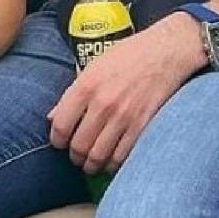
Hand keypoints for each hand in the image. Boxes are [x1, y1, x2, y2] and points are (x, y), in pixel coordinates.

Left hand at [47, 13, 203, 174]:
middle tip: (76, 156)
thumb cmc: (128, 55)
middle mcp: (103, 104)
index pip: (61, 125)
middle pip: (79, 145)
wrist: (166, 52)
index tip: (59, 142)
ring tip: (91, 164)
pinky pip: (122, 157)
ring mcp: (124, 117)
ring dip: (91, 165)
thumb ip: (72, 93)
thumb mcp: (93, 66)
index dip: (57, 140)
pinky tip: (111, 162)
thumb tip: (52, 117)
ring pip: (98, 156)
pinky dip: (113, 165)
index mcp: (86, 86)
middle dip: (74, 156)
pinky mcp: (143, 126)